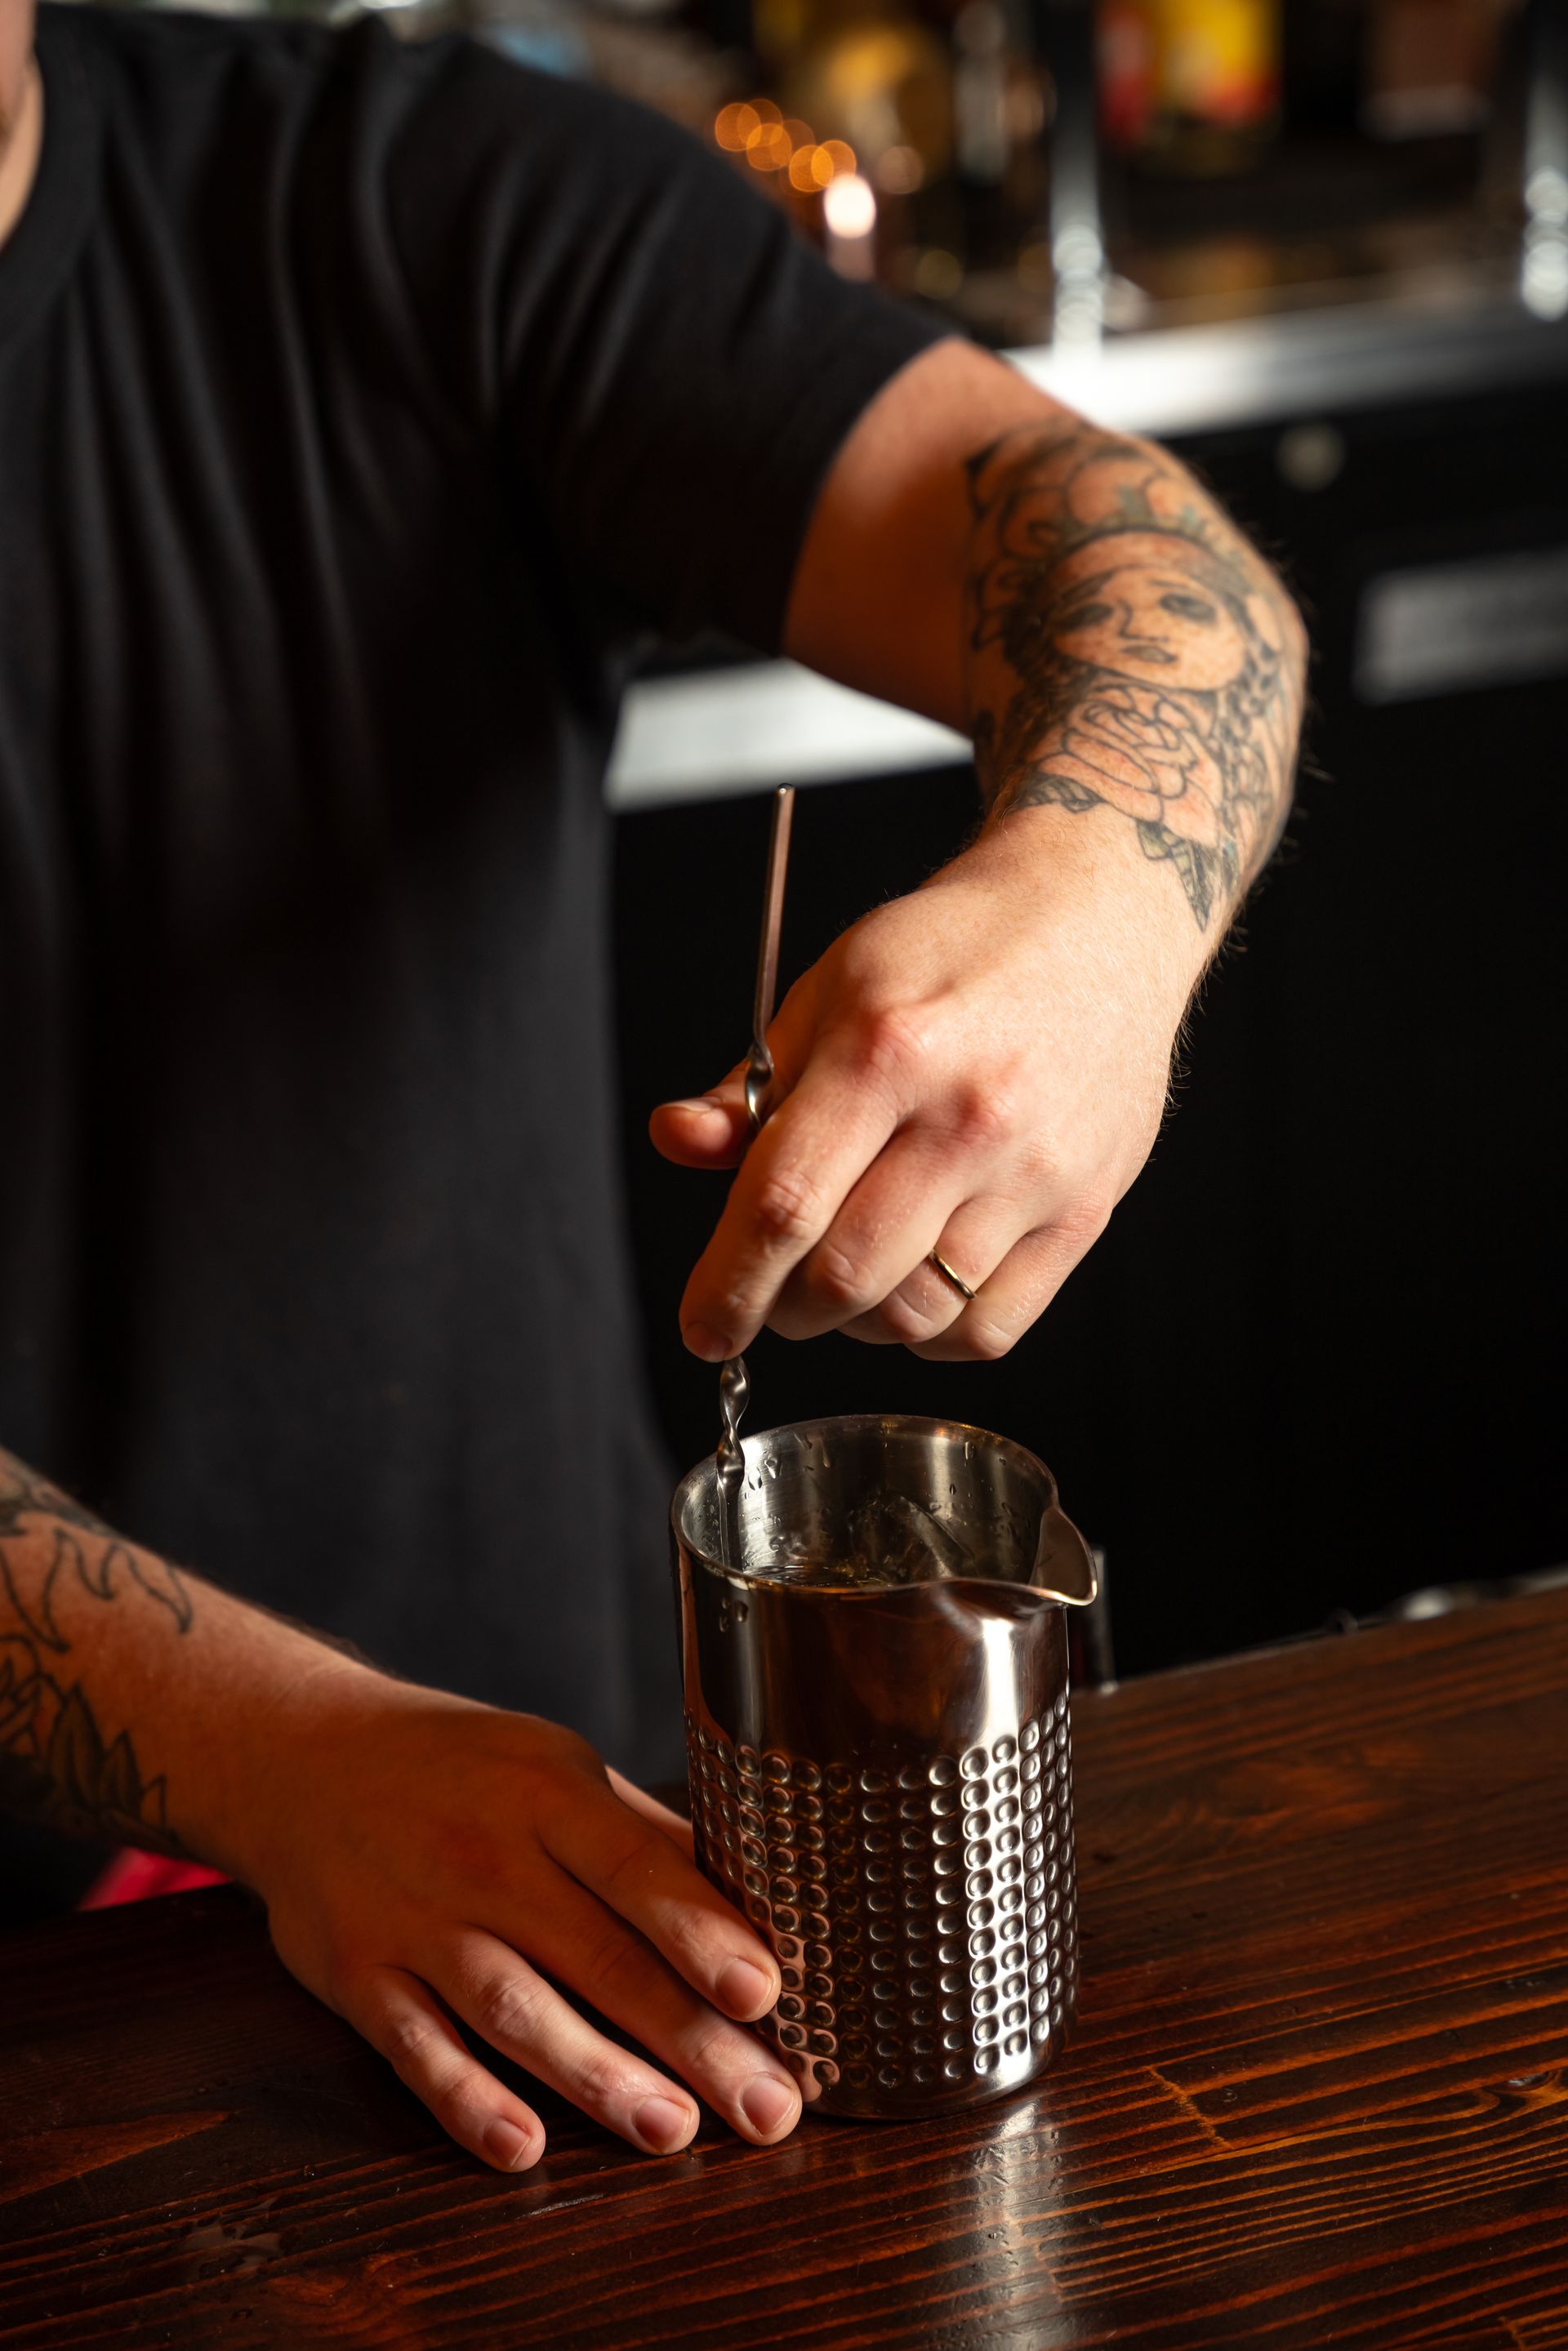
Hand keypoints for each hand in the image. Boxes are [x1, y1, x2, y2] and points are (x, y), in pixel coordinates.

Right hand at [243, 1675, 800, 2169]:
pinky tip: (522, 2146)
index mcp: (546, 1792)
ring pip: (513, 2008)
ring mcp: (415, 1919)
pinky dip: (466, 2099)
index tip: (766, 1993)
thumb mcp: (552, 1768)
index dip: (702, 1931)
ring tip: (673, 2132)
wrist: (298, 1753)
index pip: (636, 1867)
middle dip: (687, 2037)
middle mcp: (484, 1855)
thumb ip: (642, 1839)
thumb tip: (753, 1902)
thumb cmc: (458, 1768)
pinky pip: (415, 2045)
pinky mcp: (357, 1974)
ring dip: (595, 2077)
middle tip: (764, 2107)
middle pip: (596, 1954)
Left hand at [651, 809, 1197, 1362]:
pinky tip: (918, 1288)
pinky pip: (989, 1327)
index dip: (728, 1284)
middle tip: (775, 1291)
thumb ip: (751, 1083)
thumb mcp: (833, 988)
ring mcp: (1035, 1171)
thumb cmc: (954, 952)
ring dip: (857, 1323)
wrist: (1098, 918)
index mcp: (886, 1050)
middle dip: (784, 1308)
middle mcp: (968, 1117)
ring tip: (849, 1276)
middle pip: (845, 1275)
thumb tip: (679, 1142)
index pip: (783, 1203)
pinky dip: (934, 1336)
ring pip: (915, 1314)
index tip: (702, 1328)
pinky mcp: (1084, 1209)